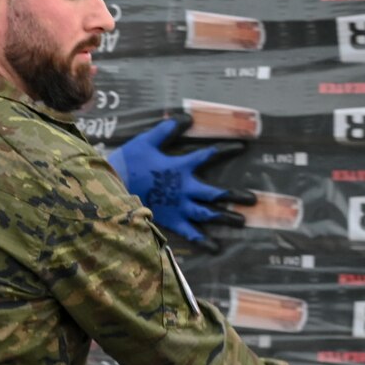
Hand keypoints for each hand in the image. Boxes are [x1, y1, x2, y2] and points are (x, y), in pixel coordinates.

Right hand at [104, 118, 254, 244]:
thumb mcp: (147, 141)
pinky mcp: (170, 220)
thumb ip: (167, 130)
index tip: (243, 148)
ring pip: (207, 214)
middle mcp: (185, 188)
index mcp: (181, 167)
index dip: (226, 151)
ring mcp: (179, 207)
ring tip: (241, 221)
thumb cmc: (129, 163)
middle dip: (235, 196)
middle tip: (253, 200)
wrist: (111, 187)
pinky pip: (190, 233)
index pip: (209, 155)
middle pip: (216, 193)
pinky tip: (216, 248)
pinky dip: (203, 241)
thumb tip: (186, 117)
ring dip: (225, 217)